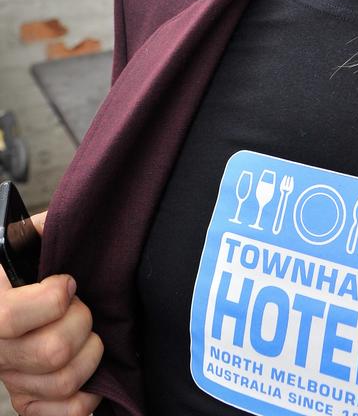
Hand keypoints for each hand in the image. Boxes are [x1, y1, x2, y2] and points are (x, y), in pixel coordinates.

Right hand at [0, 213, 102, 415]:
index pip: (11, 317)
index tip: (68, 283)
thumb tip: (62, 221)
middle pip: (52, 351)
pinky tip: (90, 373)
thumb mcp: (22, 245)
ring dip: (91, 354)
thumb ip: (39, 232)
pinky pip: (65, 414)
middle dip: (81, 322)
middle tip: (81, 307)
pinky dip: (87, 397)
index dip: (53, 298)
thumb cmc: (20, 270)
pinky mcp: (28, 401)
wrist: (7, 300)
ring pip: (65, 381)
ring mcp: (13, 380)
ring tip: (87, 334)